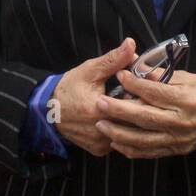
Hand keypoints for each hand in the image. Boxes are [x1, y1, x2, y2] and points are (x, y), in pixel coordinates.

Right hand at [50, 38, 137, 156]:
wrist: (48, 110)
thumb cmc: (69, 88)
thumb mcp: (90, 70)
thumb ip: (113, 59)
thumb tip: (131, 44)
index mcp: (99, 110)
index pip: (136, 105)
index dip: (145, 95)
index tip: (146, 87)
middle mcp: (101, 131)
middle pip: (135, 122)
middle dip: (140, 108)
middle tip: (139, 96)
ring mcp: (100, 144)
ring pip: (128, 134)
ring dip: (132, 121)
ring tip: (129, 106)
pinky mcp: (98, 150)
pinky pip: (118, 142)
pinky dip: (121, 130)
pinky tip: (118, 119)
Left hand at [92, 69, 195, 158]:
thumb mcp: (189, 77)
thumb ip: (163, 76)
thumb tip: (138, 68)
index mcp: (186, 100)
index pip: (155, 92)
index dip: (135, 84)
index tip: (119, 74)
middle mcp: (181, 122)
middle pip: (145, 117)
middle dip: (119, 110)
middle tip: (100, 102)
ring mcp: (178, 139)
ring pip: (144, 139)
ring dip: (120, 133)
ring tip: (101, 124)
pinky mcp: (176, 150)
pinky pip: (150, 152)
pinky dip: (131, 149)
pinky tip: (116, 142)